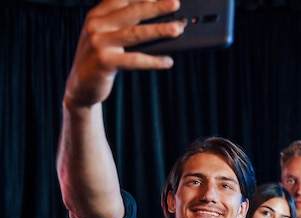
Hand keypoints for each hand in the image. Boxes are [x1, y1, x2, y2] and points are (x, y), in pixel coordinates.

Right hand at [65, 0, 184, 107]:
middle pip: (131, 12)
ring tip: (177, 29)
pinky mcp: (104, 62)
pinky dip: (153, 61)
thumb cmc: (102, 57)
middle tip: (176, 3)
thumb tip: (161, 18)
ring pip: (135, 34)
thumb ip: (124, 24)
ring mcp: (99, 43)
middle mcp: (96, 25)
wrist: (81, 85)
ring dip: (159, 30)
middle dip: (156, 7)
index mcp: (98, 14)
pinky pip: (134, 60)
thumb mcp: (106, 35)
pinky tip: (168, 61)